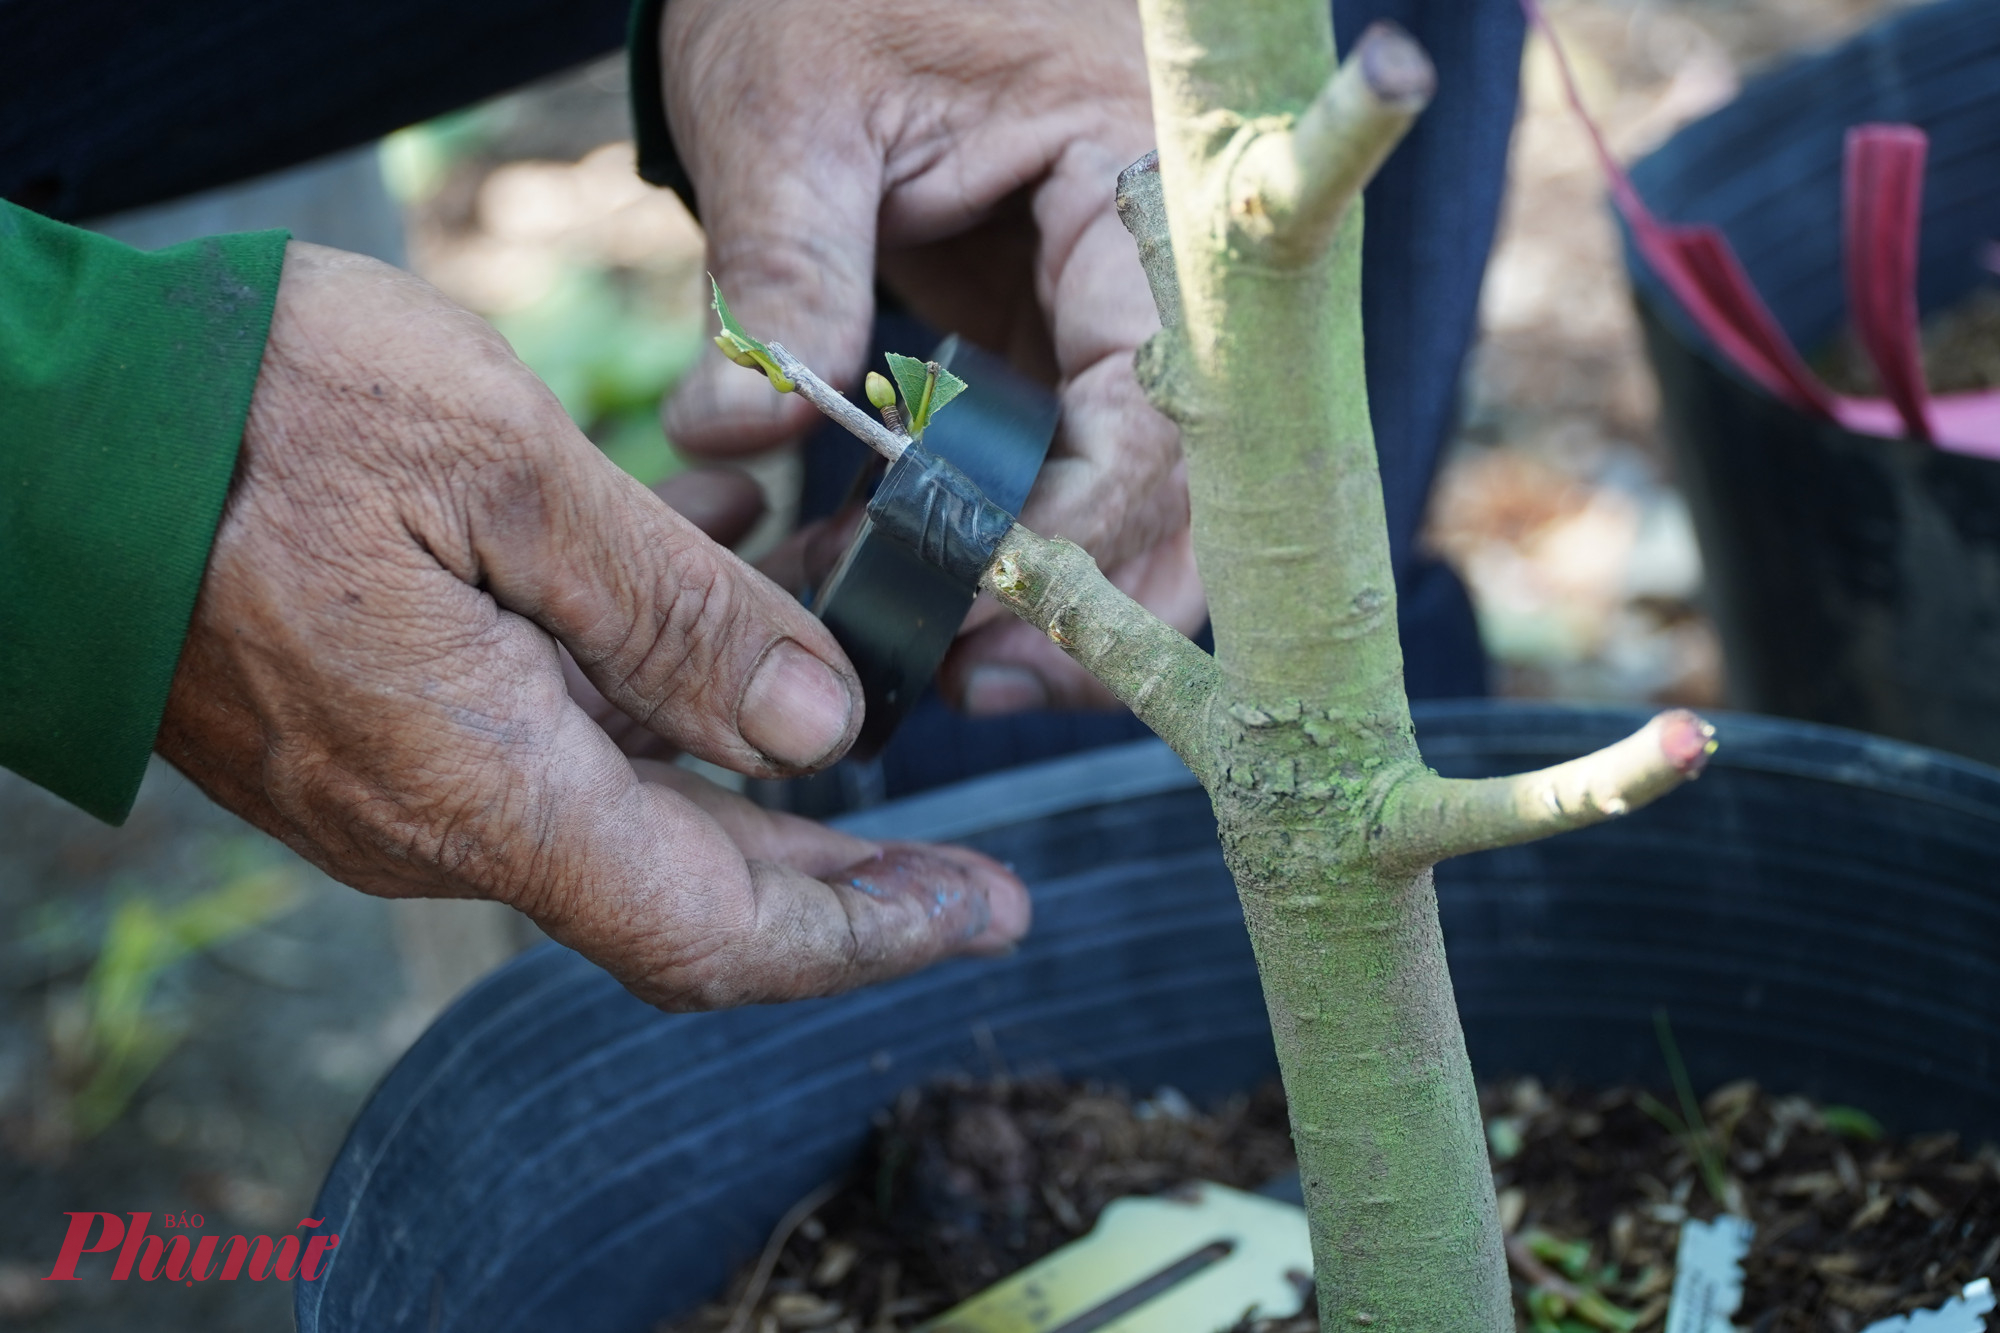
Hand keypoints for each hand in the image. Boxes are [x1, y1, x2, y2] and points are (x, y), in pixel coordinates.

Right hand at [157, 243, 1026, 1009]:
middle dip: (843, 879)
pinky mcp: (384, 732)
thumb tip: (823, 730)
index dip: (866, 935)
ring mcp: (407, 787)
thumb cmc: (257, 417)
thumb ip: (672, 611)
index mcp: (485, 784)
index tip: (984, 912)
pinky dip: (663, 708)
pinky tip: (729, 603)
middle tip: (969, 866)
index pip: (714, 928)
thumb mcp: (501, 471)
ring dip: (760, 770)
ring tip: (876, 692)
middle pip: (689, 888)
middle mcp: (447, 823)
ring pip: (630, 814)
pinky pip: (557, 754)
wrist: (46, 426)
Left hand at [658, 0, 1204, 713]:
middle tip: (960, 683)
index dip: (1079, 531)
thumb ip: (781, 271)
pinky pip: (1072, 484)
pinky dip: (1006, 555)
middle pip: (1187, 491)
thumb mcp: (787, 108)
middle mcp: (1162, 272)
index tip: (971, 609)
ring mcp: (1118, 321)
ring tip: (930, 668)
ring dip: (1055, 606)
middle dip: (1087, 607)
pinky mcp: (1063, 354)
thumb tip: (738, 441)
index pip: (1158, 404)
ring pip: (1146, 511)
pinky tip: (907, 593)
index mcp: (1136, 187)